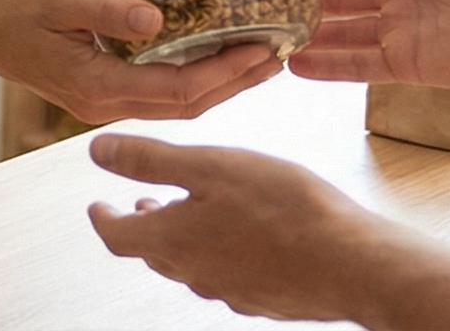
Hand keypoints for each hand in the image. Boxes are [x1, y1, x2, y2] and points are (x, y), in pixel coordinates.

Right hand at [0, 0, 284, 122]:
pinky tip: (214, 54)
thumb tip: (158, 19)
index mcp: (96, 86)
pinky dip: (195, 78)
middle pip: (189, 105)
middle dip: (238, 82)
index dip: (226, 72)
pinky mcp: (99, 89)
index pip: (179, 88)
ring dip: (223, 84)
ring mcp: (101, 100)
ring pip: (178, 103)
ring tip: (262, 56)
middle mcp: (103, 103)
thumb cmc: (4, 5)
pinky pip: (160, 92)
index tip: (264, 47)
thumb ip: (106, 9)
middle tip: (282, 53)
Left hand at [87, 136, 447, 323]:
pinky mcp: (262, 298)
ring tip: (190, 214)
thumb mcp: (210, 165)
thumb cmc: (285, 210)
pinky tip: (240, 237)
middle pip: (153, 251)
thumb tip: (98, 151)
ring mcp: (229, 291)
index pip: (118, 235)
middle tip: (142, 204)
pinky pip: (227, 275)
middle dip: (144, 224)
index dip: (103, 216)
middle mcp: (194, 273)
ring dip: (181, 238)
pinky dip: (219, 252)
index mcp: (172, 240)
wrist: (352, 264)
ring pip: (190, 264)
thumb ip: (150, 160)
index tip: (97, 205)